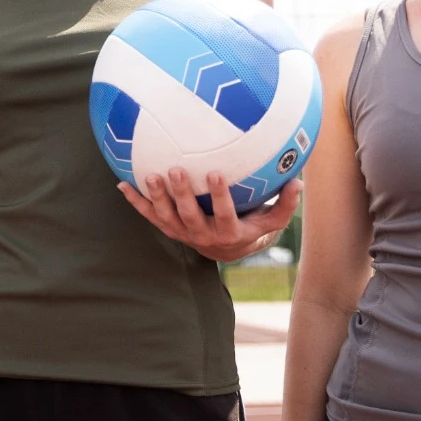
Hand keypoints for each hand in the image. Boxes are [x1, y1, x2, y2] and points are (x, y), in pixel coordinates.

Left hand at [120, 170, 299, 262]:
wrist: (228, 250)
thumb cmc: (253, 227)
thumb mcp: (272, 220)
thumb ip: (285, 204)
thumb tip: (298, 181)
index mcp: (229, 232)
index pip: (225, 214)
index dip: (220, 196)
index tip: (217, 173)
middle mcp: (203, 235)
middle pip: (190, 216)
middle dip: (182, 194)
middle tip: (177, 169)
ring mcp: (183, 234)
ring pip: (167, 218)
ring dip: (157, 198)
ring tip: (150, 175)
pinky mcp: (169, 229)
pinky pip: (149, 216)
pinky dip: (136, 202)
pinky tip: (122, 183)